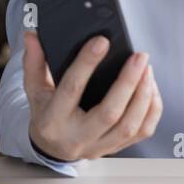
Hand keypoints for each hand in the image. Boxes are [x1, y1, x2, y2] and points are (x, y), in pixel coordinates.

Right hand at [23, 32, 162, 162]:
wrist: (52, 148)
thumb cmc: (46, 113)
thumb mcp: (34, 89)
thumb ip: (33, 62)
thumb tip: (32, 35)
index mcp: (53, 120)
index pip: (71, 89)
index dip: (86, 64)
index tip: (102, 41)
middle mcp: (77, 137)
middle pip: (109, 113)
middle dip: (128, 82)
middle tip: (139, 57)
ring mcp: (99, 146)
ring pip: (129, 126)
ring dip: (143, 96)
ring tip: (146, 70)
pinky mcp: (116, 148)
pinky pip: (142, 132)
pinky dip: (151, 109)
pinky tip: (150, 89)